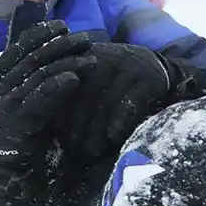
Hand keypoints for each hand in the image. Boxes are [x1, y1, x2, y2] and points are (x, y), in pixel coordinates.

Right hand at [0, 2, 95, 165]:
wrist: (7, 157)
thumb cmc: (20, 119)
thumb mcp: (23, 89)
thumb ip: (33, 68)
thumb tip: (55, 40)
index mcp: (0, 71)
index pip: (21, 44)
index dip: (42, 33)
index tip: (63, 26)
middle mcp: (1, 82)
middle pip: (34, 56)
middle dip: (62, 45)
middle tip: (86, 39)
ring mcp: (7, 98)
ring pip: (40, 72)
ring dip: (68, 63)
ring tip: (91, 60)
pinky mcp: (17, 116)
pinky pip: (39, 95)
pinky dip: (57, 84)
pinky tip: (74, 78)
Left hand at [65, 43, 176, 161]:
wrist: (154, 68)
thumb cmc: (113, 81)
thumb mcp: (89, 78)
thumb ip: (68, 94)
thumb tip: (51, 128)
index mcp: (81, 54)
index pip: (63, 82)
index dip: (58, 108)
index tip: (54, 133)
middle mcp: (102, 56)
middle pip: (83, 93)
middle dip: (76, 123)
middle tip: (71, 147)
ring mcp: (126, 65)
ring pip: (104, 100)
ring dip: (95, 129)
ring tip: (89, 151)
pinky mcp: (147, 78)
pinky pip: (129, 103)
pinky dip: (119, 122)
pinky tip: (112, 138)